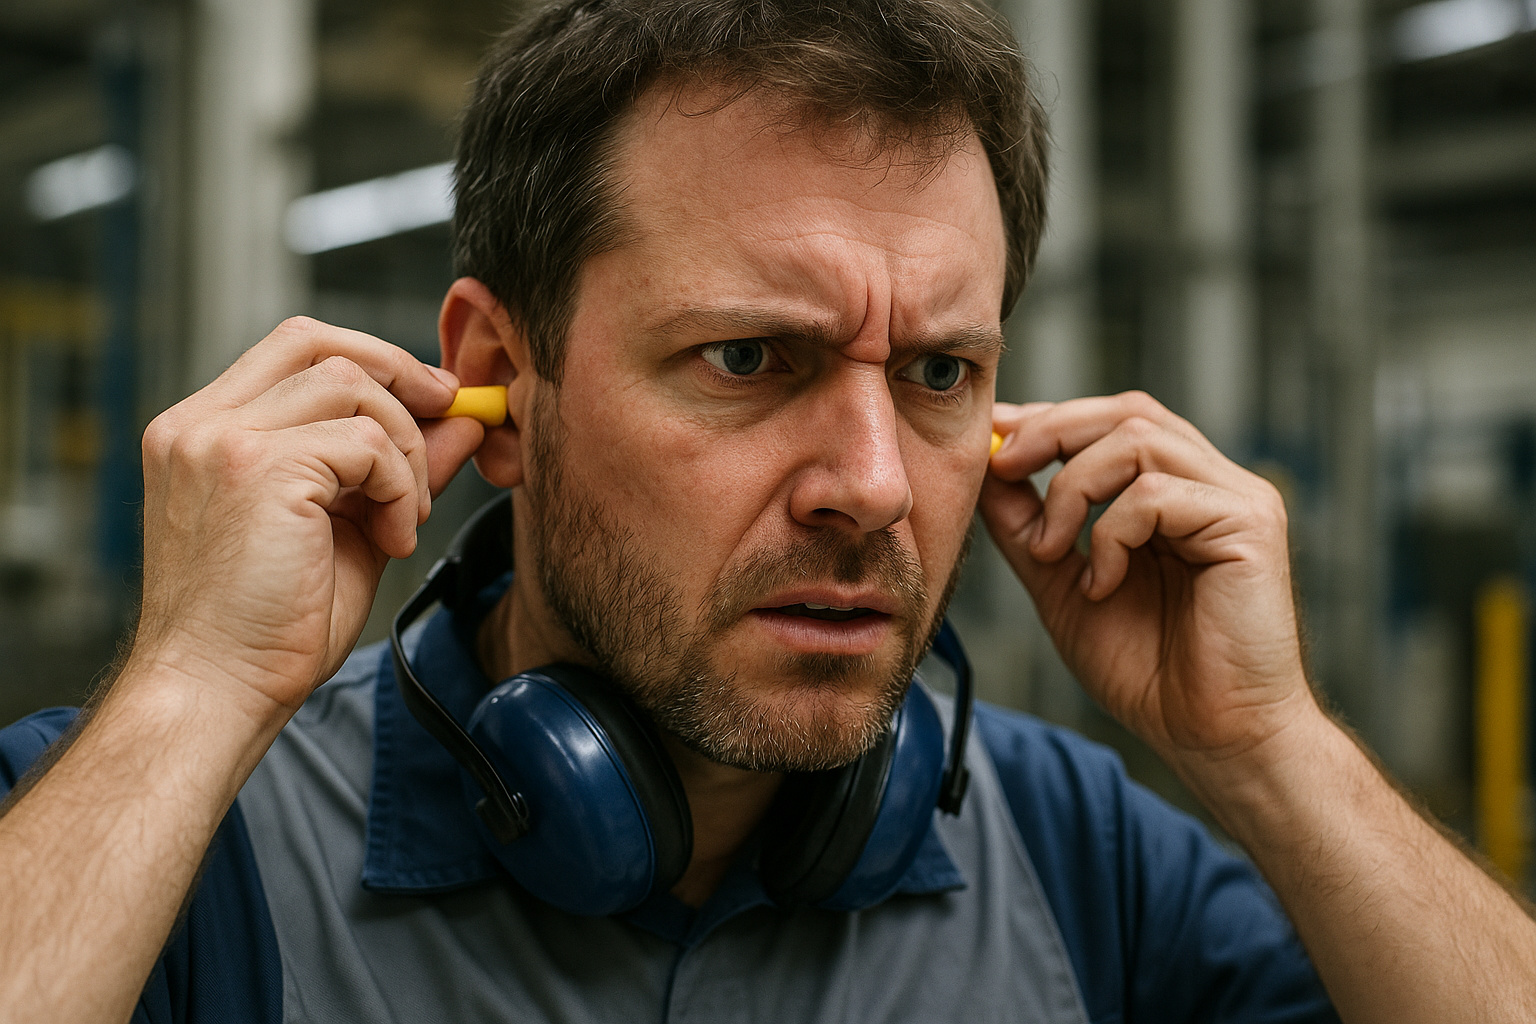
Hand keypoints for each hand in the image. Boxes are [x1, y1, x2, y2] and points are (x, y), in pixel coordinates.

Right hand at [132, 318, 485, 714]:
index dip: (374, 361)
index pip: (295, 348)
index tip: (431, 398)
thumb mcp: (350, 529)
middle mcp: (200, 424)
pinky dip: (399, 487)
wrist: (217, 692)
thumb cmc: (271, 627)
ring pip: (352, 386)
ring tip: (403, 518)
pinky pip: (366, 442)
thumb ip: (398, 468)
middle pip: (319, 343)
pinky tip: (391, 541)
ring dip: (404, 450)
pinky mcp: (259, 469)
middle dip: (400, 371)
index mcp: (204, 432)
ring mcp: (222, 441)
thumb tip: (462, 419)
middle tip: (451, 413)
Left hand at [978, 392, 1316, 767]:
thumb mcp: (1062, 586)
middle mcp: (1211, 484)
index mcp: (1175, 492)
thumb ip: (1028, 528)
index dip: (1050, 419)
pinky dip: (1112, 533)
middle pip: (1127, 412)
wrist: (1212, 737)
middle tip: (1002, 466)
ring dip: (1073, 488)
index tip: (993, 436)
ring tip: (1053, 550)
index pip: (1112, 421)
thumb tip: (987, 472)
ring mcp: (1235, 499)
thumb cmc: (1149, 672)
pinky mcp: (1250, 524)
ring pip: (1138, 439)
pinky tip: (1102, 583)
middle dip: (1052, 431)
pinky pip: (1159, 493)